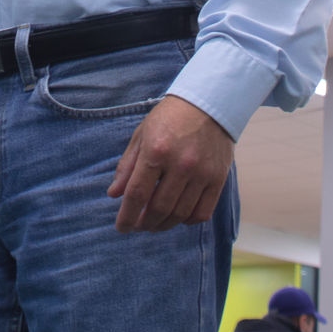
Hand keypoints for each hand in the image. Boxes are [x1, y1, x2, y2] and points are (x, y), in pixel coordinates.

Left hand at [106, 94, 234, 232]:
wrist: (208, 103)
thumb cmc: (169, 119)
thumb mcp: (142, 135)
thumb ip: (127, 166)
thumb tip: (114, 194)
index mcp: (156, 151)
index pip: (137, 194)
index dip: (127, 216)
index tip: (121, 227)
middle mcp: (180, 164)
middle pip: (158, 208)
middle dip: (144, 224)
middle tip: (138, 226)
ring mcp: (202, 173)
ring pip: (180, 214)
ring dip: (164, 225)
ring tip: (154, 224)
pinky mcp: (218, 178)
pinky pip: (202, 212)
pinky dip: (188, 221)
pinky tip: (178, 217)